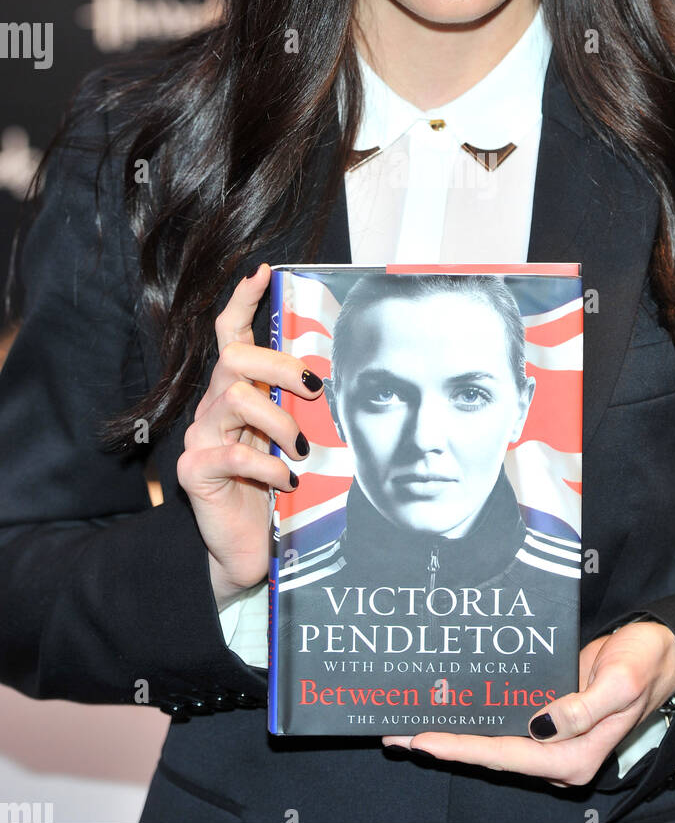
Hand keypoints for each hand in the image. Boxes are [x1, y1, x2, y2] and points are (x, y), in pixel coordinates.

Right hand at [176, 263, 325, 608]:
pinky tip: (287, 480)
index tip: (262, 273)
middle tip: (314, 388)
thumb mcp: (294, 440)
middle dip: (280, 365)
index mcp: (238, 393)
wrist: (246, 549)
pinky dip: (267, 465)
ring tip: (302, 449)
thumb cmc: (277, 490)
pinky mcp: (195, 472)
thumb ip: (301, 408)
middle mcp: (213, 408)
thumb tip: (332, 379)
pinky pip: (231, 454)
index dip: (241, 301)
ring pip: (234, 399)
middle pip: (235, 358)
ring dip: (278, 421)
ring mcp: (200, 439)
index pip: (230, 334)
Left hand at [381, 621, 674, 785]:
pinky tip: (449, 706)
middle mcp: (558, 752)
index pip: (508, 755)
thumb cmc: (644, 664)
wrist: (662, 652)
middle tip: (398, 735)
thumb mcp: (621, 682)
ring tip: (408, 724)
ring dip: (453, 732)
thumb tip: (541, 723)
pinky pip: (505, 720)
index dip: (464, 748)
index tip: (426, 739)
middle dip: (445, 745)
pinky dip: (476, 715)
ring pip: (493, 740)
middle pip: (491, 754)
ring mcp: (552, 735)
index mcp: (576, 754)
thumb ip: (584, 707)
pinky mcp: (548, 715)